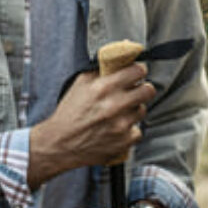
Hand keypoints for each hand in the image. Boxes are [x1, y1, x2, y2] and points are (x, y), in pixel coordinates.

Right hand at [29, 63, 155, 185]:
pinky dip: (129, 130)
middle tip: (135, 91)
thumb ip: (101, 71)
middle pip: (148, 90)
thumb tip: (119, 63)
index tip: (136, 73)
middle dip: (142, 89)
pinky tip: (116, 128)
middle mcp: (115, 105)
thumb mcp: (80, 84)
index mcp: (104, 88)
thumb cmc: (68, 115)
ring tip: (118, 113)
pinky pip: (138, 131)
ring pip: (142, 110)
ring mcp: (121, 125)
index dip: (138, 70)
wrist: (59, 144)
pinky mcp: (124, 141)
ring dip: (133, 110)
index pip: (138, 71)